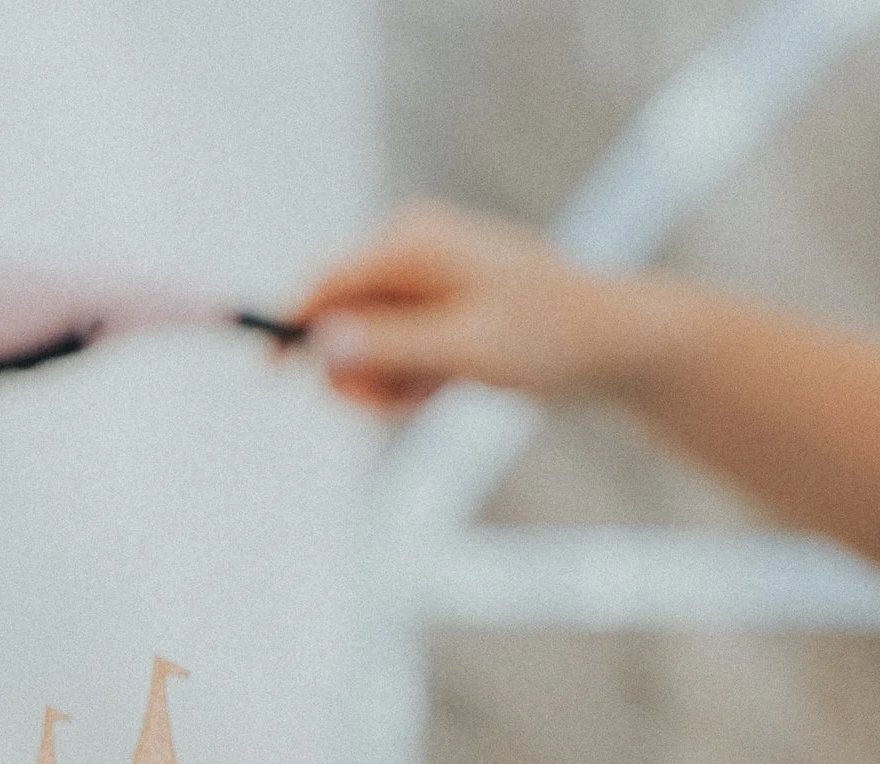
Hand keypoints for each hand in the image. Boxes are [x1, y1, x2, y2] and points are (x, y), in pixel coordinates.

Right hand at [297, 202, 677, 413]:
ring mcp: (420, 286)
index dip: (289, 327)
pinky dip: (411, 387)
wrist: (610, 344)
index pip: (324, 281)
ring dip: (388, 387)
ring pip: (365, 350)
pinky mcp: (432, 315)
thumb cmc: (549, 338)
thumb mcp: (467, 350)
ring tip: (439, 394)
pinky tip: (449, 390)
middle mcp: (409, 254)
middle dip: (357, 373)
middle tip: (398, 404)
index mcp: (412, 243)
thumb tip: (322, 347)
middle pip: (338, 322)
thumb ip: (392, 348)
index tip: (268, 376)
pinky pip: (393, 360)